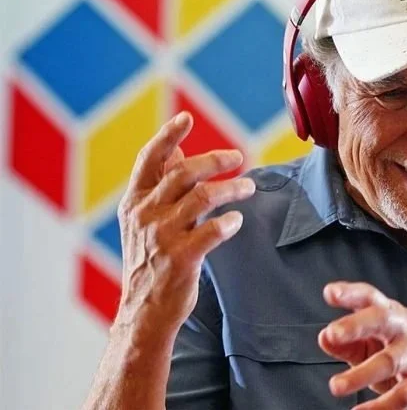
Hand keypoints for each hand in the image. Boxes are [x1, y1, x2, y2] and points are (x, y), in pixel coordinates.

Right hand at [115, 111, 254, 331]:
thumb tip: (180, 151)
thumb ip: (161, 187)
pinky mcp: (181, 257)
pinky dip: (229, 222)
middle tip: (238, 157)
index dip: (169, 136)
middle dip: (216, 160)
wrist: (144, 310)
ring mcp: (163, 235)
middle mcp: (146, 214)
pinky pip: (213, 230)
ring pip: (204, 196)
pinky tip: (237, 221)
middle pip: (186, 172)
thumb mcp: (144, 222)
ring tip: (249, 188)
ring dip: (232, 188)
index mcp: (135, 201)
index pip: (150, 159)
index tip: (187, 119)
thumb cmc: (150, 262)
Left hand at [319, 282, 406, 409]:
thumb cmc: (404, 360)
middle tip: (332, 333)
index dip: (351, 294)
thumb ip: (349, 343)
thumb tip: (324, 338)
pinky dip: (380, 406)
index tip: (329, 293)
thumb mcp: (374, 348)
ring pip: (389, 361)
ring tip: (336, 386)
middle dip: (356, 325)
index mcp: (391, 315)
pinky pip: (403, 394)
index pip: (370, 298)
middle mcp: (406, 328)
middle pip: (382, 319)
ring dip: (360, 375)